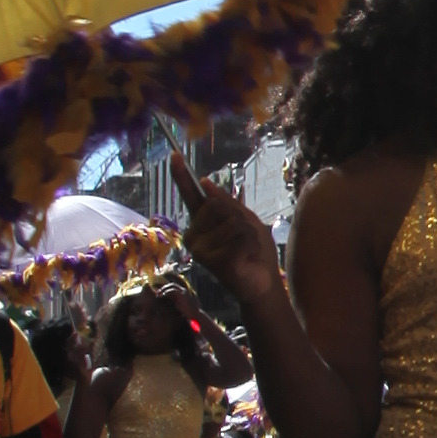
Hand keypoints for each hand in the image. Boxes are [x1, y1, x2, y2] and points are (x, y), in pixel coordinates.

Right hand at [170, 151, 281, 314]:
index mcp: (201, 223)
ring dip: (248, 234)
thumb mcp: (245, 219)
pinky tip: (247, 258)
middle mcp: (194, 235)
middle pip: (218, 205)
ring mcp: (199, 249)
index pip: (190, 195)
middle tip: (244, 238)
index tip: (175, 155)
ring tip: (246, 250)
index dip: (183, 175)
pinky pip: (239, 238)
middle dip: (240, 218)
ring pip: (231, 221)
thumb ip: (226, 202)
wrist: (262, 282)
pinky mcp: (211, 261)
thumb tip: (205, 182)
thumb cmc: (253, 250)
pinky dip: (251, 246)